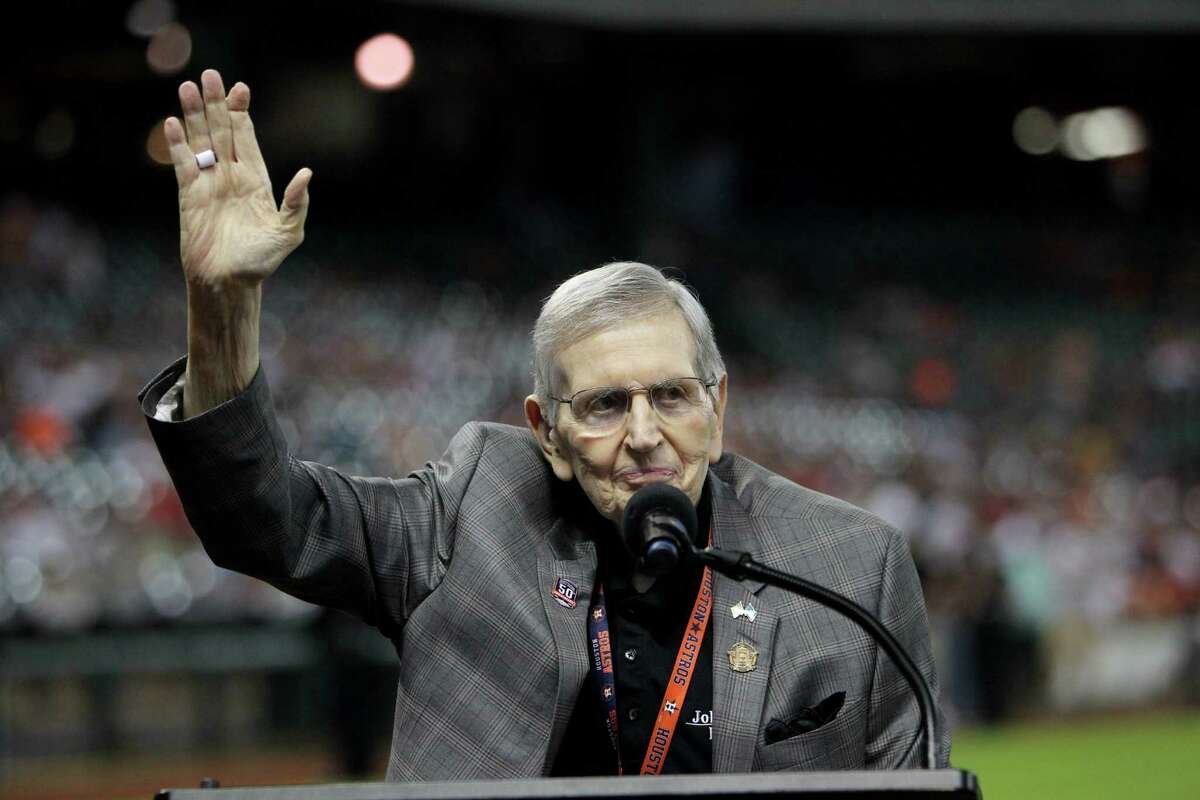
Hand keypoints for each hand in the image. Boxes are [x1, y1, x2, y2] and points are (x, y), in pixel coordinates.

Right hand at [165, 69, 310, 287]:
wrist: (227, 283)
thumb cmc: (260, 262)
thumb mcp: (287, 234)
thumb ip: (296, 204)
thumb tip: (306, 174)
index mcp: (257, 182)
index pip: (247, 139)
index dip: (242, 114)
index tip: (240, 88)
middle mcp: (231, 177)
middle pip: (222, 131)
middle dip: (216, 104)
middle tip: (211, 75)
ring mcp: (209, 184)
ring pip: (200, 141)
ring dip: (194, 115)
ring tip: (188, 87)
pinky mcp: (188, 195)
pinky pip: (182, 163)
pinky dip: (177, 144)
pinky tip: (172, 122)